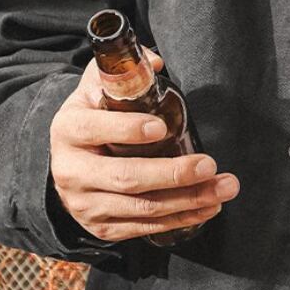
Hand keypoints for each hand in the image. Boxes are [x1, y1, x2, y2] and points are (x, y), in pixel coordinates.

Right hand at [48, 48, 239, 245]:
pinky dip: (181, 219)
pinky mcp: (102, 226)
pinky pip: (145, 228)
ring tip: (224, 188)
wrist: (65, 165)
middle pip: (125, 177)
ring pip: (141, 208)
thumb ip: (123, 72)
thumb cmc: (92, 119)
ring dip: (188, 200)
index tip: (161, 127)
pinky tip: (208, 207)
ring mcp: (85, 204)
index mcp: (69, 130)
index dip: (126, 129)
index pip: (93, 129)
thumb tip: (155, 62)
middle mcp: (72, 171)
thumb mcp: (96, 90)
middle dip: (172, 174)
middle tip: (209, 165)